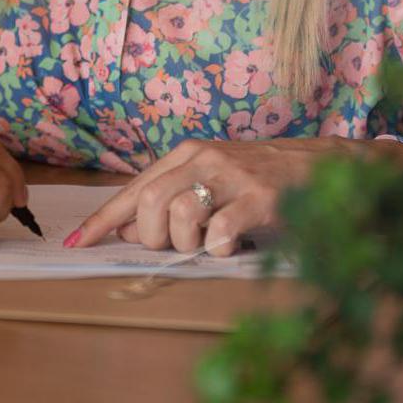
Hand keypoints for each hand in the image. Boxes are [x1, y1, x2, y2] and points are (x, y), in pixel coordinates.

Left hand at [65, 137, 402, 256]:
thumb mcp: (211, 180)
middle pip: (149, 202)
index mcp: (187, 155)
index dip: (102, 219)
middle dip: (150, 236)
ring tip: (209, 243)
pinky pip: (222, 230)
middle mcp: (205, 159)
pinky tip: (230, 247)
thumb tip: (124, 229)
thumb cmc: (264, 178)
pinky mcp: (262, 199)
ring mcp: (234, 177)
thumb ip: (170, 199)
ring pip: (180, 214)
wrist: (327, 165)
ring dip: (187, 243)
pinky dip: (218, 248)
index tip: (76, 242)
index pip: (134, 188)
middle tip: (175, 245)